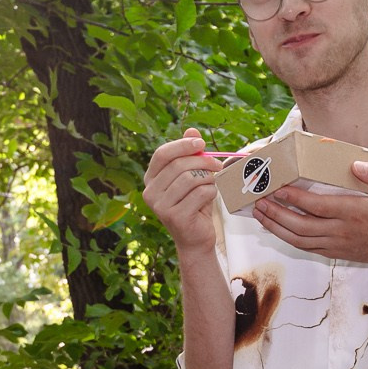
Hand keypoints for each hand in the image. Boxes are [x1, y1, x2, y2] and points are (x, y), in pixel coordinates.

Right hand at [142, 131, 221, 252]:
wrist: (195, 238)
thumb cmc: (193, 205)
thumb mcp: (192, 176)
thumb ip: (190, 154)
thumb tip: (192, 130)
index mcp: (151, 179)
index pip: (162, 154)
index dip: (182, 145)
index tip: (201, 143)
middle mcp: (150, 192)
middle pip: (178, 165)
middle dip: (203, 161)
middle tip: (217, 165)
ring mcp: (160, 206)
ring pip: (190, 179)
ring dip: (208, 178)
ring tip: (214, 182)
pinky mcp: (175, 217)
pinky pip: (199, 194)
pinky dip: (211, 192)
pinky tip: (211, 197)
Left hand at [250, 159, 367, 264]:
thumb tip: (356, 165)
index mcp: (352, 213)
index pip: (317, 206)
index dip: (295, 199)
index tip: (278, 188)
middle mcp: (339, 230)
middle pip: (301, 225)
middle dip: (277, 213)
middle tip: (260, 200)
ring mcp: (333, 244)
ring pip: (298, 239)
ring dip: (276, 226)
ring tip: (259, 212)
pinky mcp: (331, 252)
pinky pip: (304, 247)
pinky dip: (285, 237)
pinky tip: (274, 227)